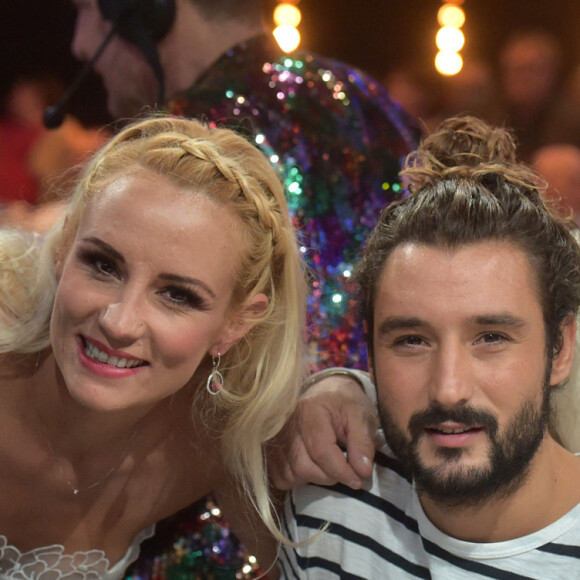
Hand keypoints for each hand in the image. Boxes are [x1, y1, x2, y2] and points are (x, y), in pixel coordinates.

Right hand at [269, 371, 377, 489]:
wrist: (327, 390)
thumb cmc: (344, 402)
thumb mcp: (361, 416)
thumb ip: (363, 443)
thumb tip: (362, 471)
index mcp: (310, 410)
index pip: (321, 451)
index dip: (342, 471)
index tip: (358, 479)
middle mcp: (287, 423)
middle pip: (303, 466)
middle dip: (330, 476)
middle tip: (347, 472)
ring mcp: (276, 437)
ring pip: (291, 474)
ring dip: (315, 478)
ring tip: (330, 466)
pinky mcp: (272, 448)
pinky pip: (280, 476)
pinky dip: (298, 479)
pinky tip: (313, 467)